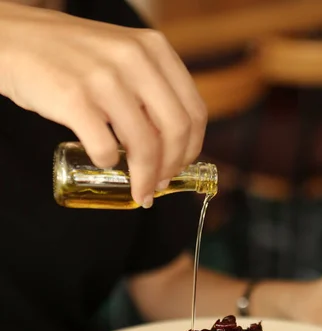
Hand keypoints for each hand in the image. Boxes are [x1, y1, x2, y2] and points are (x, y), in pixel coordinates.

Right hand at [0, 3, 206, 206]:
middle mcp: (134, 60)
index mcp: (154, 49)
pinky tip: (104, 162)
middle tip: (160, 184)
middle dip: (172, 168)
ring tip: (139, 190)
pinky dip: (108, 164)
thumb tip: (171, 145)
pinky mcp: (74, 99)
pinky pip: (105, 149)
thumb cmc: (71, 56)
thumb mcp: (122, 56)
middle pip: (176, 132)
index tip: (179, 166)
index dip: (192, 148)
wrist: (15, 40)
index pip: (194, 111)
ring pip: (144, 146)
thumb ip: (149, 89)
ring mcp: (104, 79)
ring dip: (145, 178)